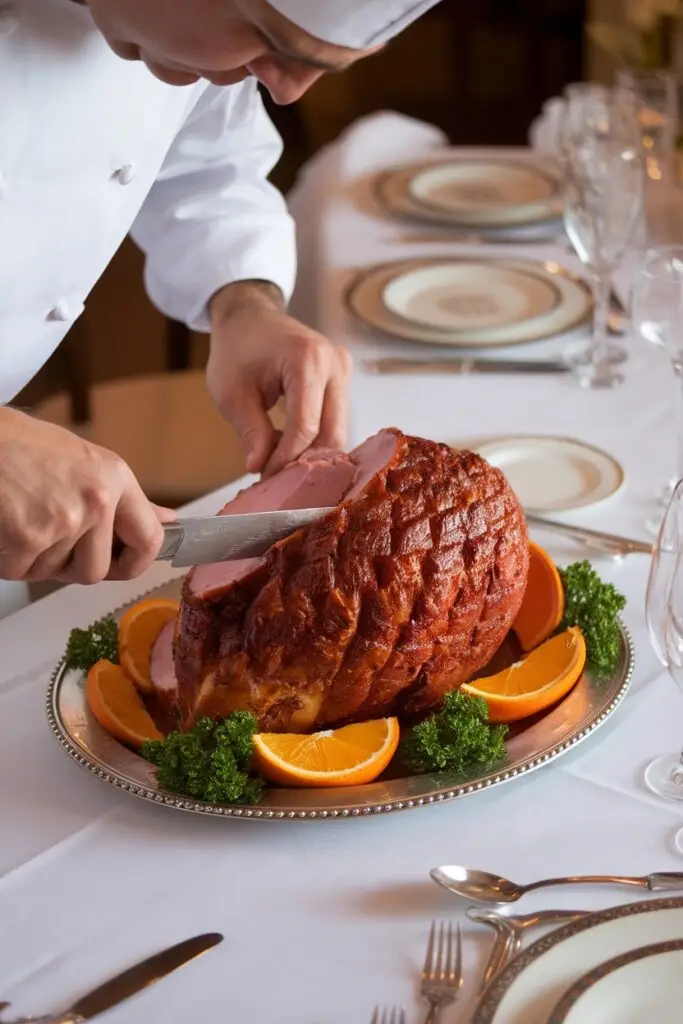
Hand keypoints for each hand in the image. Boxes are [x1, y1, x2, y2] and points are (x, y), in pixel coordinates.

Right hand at [0, 408, 174, 583]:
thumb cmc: (19, 446)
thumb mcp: (84, 462)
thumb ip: (124, 499)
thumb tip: (166, 520)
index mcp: (115, 479)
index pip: (149, 540)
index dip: (133, 563)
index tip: (120, 564)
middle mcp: (96, 500)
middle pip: (95, 571)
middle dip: (69, 565)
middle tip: (48, 536)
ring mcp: (63, 521)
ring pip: (53, 573)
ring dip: (34, 558)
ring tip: (22, 517)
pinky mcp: (28, 537)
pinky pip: (21, 571)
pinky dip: (8, 557)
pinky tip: (5, 524)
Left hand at [207, 281, 351, 476]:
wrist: (248, 316)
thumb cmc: (236, 349)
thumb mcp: (232, 394)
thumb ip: (252, 432)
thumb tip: (261, 469)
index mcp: (307, 360)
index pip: (306, 426)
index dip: (287, 459)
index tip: (266, 478)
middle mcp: (335, 363)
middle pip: (333, 432)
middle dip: (305, 461)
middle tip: (278, 481)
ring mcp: (343, 369)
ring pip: (338, 429)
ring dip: (312, 452)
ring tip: (281, 464)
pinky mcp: (342, 378)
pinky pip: (335, 418)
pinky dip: (315, 438)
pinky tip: (291, 446)